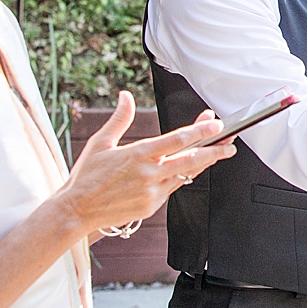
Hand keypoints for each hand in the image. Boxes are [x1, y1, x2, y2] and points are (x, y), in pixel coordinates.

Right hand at [57, 91, 229, 235]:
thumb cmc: (86, 176)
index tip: (215, 124)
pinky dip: (181, 177)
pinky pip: (172, 188)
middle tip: (230, 144)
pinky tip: (188, 169)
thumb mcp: (100, 143)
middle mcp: (149, 173)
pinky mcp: (152, 206)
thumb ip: (119, 119)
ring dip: (203, 163)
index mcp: (138, 154)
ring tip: (218, 152)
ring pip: (186, 175)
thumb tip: (125, 96)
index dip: (200, 131)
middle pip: (191, 160)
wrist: (76, 211)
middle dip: (215, 151)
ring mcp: (152, 192)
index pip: (177, 140)